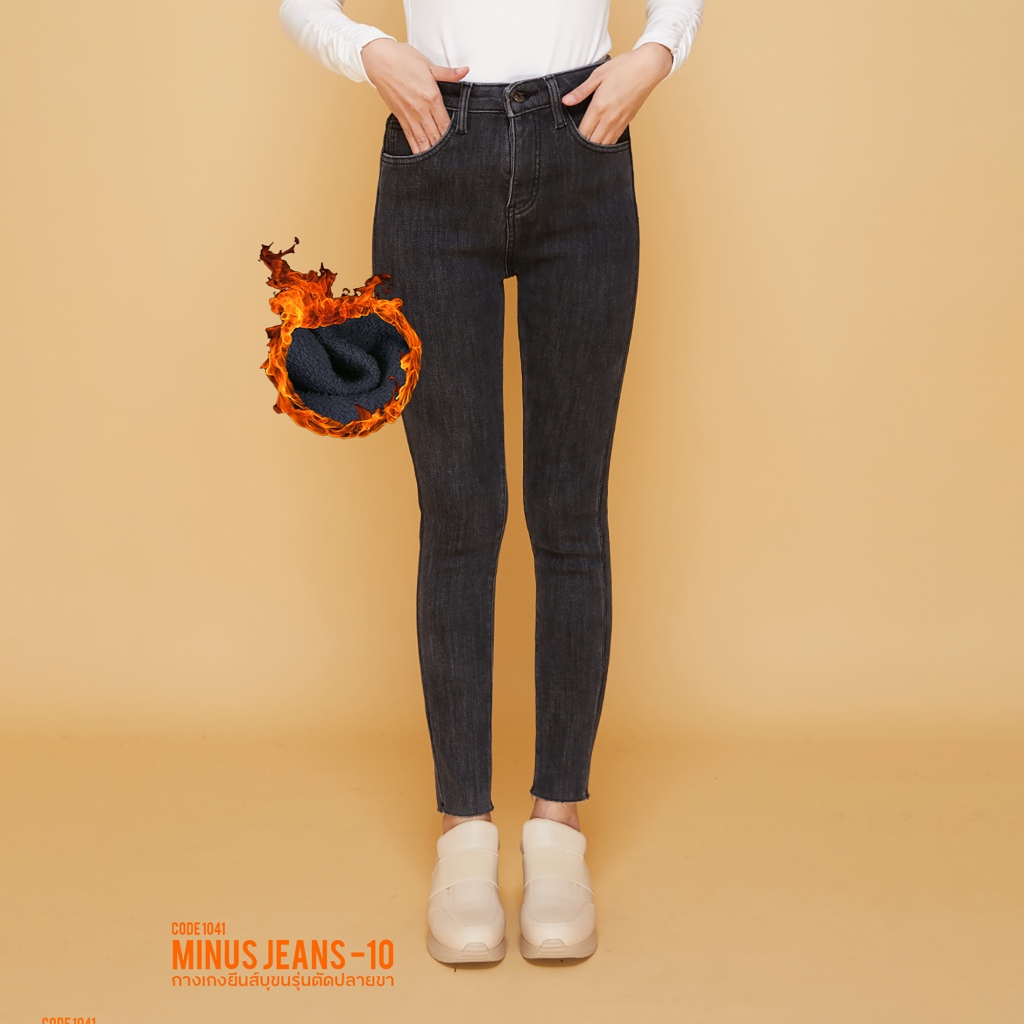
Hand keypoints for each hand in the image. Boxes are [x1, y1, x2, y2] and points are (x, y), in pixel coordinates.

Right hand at [361, 38, 468, 153]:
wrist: (378, 60)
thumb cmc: (403, 59)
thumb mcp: (428, 64)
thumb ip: (448, 73)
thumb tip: (465, 71)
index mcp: (431, 97)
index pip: (446, 123)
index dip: (454, 136)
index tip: (461, 144)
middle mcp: (421, 109)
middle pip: (436, 135)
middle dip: (445, 148)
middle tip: (454, 160)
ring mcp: (410, 115)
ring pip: (423, 140)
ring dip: (431, 153)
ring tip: (440, 166)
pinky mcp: (400, 117)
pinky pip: (410, 137)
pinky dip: (416, 149)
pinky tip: (421, 158)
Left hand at [561, 43, 672, 144]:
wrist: (648, 67)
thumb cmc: (624, 67)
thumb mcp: (598, 75)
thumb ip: (581, 91)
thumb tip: (566, 101)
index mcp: (599, 107)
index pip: (583, 132)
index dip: (574, 137)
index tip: (568, 138)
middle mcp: (609, 118)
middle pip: (593, 142)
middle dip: (583, 145)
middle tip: (575, 144)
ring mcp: (620, 122)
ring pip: (604, 144)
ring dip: (595, 147)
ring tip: (587, 147)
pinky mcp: (627, 121)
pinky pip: (614, 139)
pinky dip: (606, 143)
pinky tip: (601, 142)